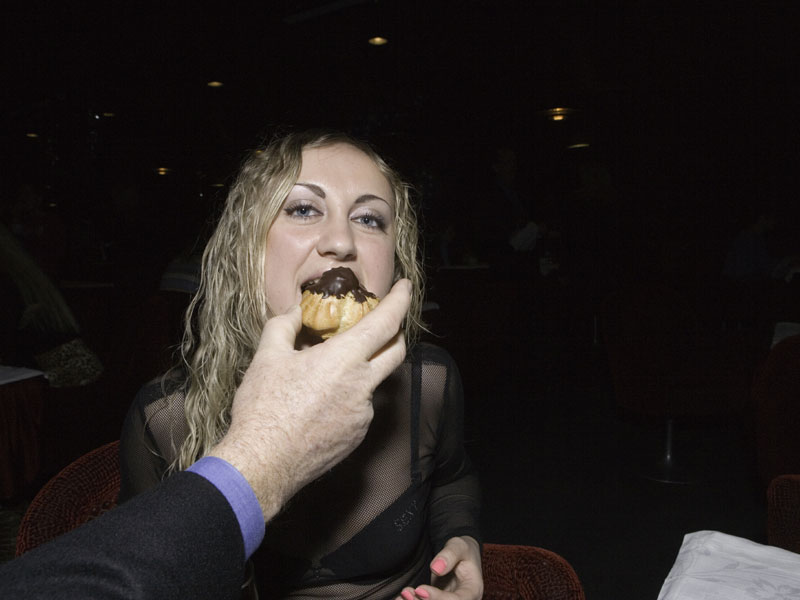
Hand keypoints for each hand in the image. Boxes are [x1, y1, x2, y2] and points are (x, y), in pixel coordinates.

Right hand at [211, 278, 410, 520]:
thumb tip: (295, 311)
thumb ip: (285, 325)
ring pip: (375, 382)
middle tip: (383, 321)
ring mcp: (364, 414)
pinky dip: (351, 395)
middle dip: (396, 331)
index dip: (400, 300)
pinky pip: (362, 407)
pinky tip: (323, 400)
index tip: (405, 287)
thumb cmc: (263, 409)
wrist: (261, 465)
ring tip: (330, 370)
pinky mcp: (358, 436)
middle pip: (396, 351)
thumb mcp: (267, 357)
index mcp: (344, 360)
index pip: (386, 322)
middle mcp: (363, 386)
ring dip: (363, 368)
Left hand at [396, 536, 482, 599]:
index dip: (438, 598)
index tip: (420, 589)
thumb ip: (450, 555)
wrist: (460, 557)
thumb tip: (436, 568)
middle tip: (406, 593)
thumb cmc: (462, 551)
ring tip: (402, 595)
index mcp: (472, 591)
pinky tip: (400, 599)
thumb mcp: (459, 546)